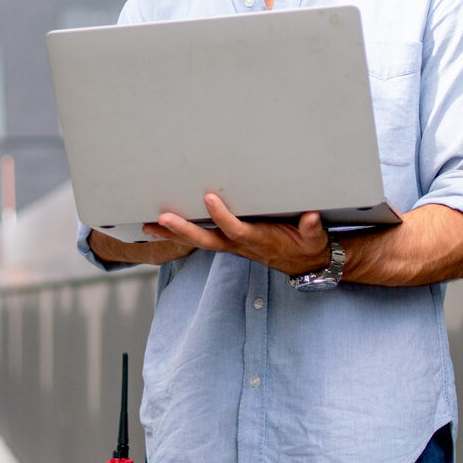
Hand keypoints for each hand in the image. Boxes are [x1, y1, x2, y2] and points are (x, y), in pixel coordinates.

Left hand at [148, 193, 330, 276]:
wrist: (306, 264)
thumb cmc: (308, 246)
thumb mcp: (315, 239)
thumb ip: (312, 229)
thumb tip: (311, 218)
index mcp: (259, 240)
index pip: (236, 229)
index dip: (222, 216)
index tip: (208, 198)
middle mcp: (240, 245)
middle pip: (207, 240)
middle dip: (183, 230)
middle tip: (160, 219)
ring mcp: (232, 245)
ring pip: (199, 241)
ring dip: (173, 235)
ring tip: (147, 226)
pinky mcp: (229, 242)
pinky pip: (201, 239)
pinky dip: (180, 235)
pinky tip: (161, 228)